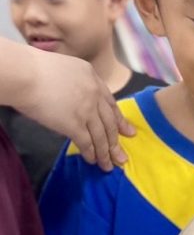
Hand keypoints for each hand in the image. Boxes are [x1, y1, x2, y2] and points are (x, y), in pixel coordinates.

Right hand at [12, 49, 134, 169]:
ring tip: (108, 166)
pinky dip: (91, 153)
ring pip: (101, 136)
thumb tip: (77, 101)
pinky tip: (92, 161)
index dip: (120, 120)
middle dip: (116, 142)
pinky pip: (87, 143)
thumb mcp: (65, 69)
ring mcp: (86, 110)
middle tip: (122, 157)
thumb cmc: (36, 70)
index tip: (128, 132)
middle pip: (110, 123)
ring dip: (105, 153)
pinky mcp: (75, 124)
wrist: (24, 74)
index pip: (111, 103)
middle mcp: (94, 94)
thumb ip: (77, 84)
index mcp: (92, 78)